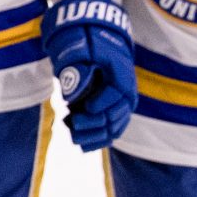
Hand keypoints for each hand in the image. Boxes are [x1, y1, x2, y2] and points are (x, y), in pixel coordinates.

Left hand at [43, 0, 134, 151]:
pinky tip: (82, 146)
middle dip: (94, 122)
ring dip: (94, 135)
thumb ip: (77, 68)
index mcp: (123, 76)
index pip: (117, 94)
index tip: (86, 107)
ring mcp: (123, 108)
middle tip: (73, 122)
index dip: (102, 102)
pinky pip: (111, 133)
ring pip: (113, 128)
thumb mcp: (84, 52)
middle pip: (115, 114)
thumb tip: (69, 96)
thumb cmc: (91, 50)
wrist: (101, 52)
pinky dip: (98, 140)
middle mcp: (127, 95)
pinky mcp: (116, 116)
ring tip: (74, 136)